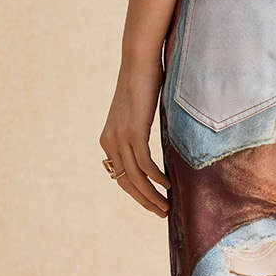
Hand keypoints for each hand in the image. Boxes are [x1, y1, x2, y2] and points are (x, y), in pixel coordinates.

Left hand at [98, 54, 170, 216]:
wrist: (139, 62)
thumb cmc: (143, 86)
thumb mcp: (138, 116)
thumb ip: (140, 135)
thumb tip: (154, 151)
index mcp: (108, 141)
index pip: (121, 177)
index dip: (137, 194)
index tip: (153, 204)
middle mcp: (110, 142)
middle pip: (126, 182)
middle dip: (144, 200)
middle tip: (162, 212)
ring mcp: (120, 137)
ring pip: (135, 178)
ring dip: (151, 195)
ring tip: (166, 206)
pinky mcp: (133, 132)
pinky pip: (144, 164)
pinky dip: (156, 178)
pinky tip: (167, 184)